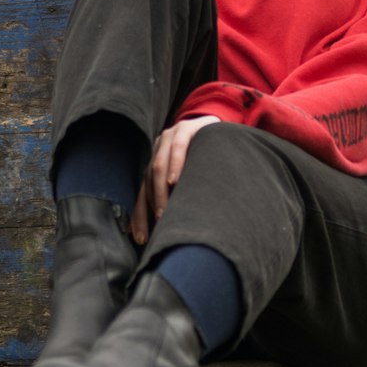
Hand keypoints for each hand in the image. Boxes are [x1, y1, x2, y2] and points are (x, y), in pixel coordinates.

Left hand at [129, 115, 220, 245]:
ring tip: (165, 210)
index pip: (143, 193)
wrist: (225, 130)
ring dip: (161, 190)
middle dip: (152, 205)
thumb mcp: (193, 179)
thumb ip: (180, 197)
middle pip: (147, 181)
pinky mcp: (186, 128)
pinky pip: (177, 147)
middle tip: (159, 225)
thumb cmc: (211, 161)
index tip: (141, 239)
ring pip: (158, 166)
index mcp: (157, 163)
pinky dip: (175, 164)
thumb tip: (172, 229)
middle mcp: (159, 150)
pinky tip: (174, 180)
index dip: (140, 216)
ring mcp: (170, 137)